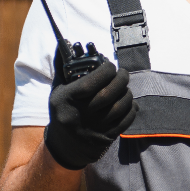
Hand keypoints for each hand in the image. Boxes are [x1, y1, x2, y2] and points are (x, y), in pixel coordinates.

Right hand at [43, 41, 136, 170]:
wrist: (66, 146)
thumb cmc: (63, 112)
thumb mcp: (57, 92)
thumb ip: (62, 68)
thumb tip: (62, 43)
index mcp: (68, 100)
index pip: (91, 82)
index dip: (105, 70)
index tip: (109, 66)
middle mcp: (82, 114)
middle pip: (109, 93)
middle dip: (121, 79)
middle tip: (122, 73)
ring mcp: (95, 127)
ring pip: (120, 106)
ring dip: (127, 93)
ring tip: (125, 88)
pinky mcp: (106, 137)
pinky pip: (126, 121)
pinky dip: (132, 109)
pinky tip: (130, 103)